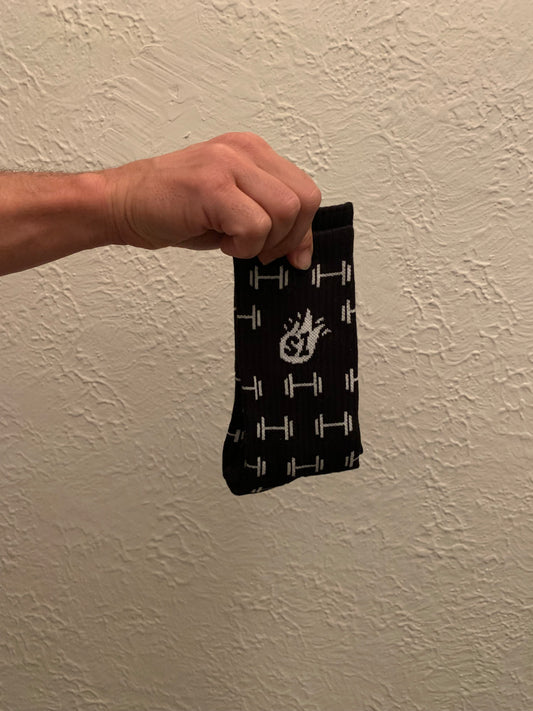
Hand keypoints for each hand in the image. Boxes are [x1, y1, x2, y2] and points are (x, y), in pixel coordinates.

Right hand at [103, 132, 320, 269]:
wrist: (122, 203)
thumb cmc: (174, 208)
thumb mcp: (233, 210)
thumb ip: (269, 220)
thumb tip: (302, 253)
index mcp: (253, 151)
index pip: (305, 191)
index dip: (303, 230)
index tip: (288, 254)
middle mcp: (245, 150)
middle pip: (304, 200)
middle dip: (288, 238)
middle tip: (259, 252)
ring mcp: (228, 164)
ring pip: (284, 212)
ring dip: (263, 242)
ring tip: (233, 243)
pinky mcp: (212, 185)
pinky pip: (255, 226)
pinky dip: (243, 247)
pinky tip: (222, 243)